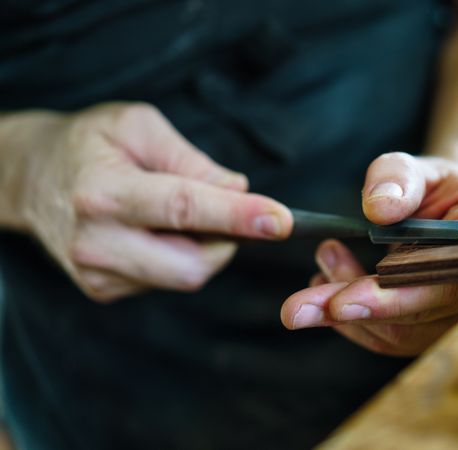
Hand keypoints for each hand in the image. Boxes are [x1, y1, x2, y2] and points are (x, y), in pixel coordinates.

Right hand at [10, 103, 291, 301]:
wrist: (31, 177)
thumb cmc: (89, 142)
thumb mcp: (139, 127)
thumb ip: (192, 160)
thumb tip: (240, 191)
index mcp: (105, 191)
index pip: (183, 209)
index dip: (237, 216)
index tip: (281, 221)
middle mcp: (97, 240)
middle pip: (192, 266)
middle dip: (226, 242)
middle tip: (228, 211)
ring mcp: (97, 273)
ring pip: (184, 277)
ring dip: (202, 247)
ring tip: (175, 213)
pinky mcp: (102, 290)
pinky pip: (165, 280)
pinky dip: (178, 256)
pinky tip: (155, 231)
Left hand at [280, 152, 457, 355]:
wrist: (450, 212)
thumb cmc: (436, 187)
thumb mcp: (419, 167)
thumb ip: (399, 178)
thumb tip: (377, 209)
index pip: (441, 280)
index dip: (392, 296)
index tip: (342, 302)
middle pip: (412, 317)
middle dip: (349, 312)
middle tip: (293, 310)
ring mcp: (454, 314)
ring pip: (396, 335)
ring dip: (343, 311)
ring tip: (320, 264)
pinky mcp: (430, 328)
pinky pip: (388, 338)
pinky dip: (348, 320)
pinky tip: (326, 288)